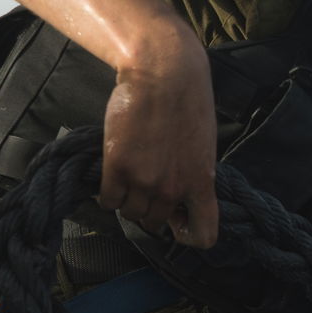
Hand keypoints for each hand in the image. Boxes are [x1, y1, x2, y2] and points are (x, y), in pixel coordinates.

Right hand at [99, 22, 218, 247]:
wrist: (163, 76)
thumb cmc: (188, 105)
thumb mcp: (203, 148)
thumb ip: (194, 177)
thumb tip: (182, 200)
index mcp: (201, 185)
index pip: (203, 236)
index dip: (189, 234)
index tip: (179, 220)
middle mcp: (173, 190)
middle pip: (154, 223)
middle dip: (149, 210)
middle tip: (145, 186)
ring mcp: (144, 181)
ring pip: (129, 213)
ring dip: (127, 201)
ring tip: (130, 176)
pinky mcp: (117, 167)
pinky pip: (108, 200)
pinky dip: (108, 193)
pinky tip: (113, 175)